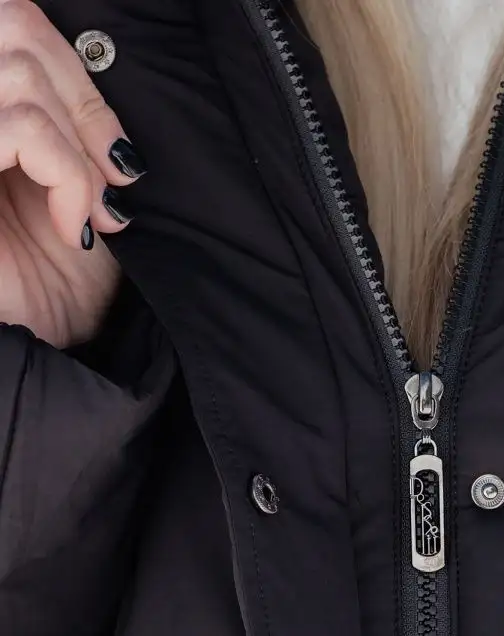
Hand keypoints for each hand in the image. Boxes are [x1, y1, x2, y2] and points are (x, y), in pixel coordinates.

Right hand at [0, 0, 146, 347]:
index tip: (120, 158)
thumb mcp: (76, 197)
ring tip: (92, 214)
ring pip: (17, 74)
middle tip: (111, 182)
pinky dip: (67, 175)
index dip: (80, 78)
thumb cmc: (50, 293)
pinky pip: (16, 127)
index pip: (14, 25)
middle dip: (84, 104)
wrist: (22, 364)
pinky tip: (74, 229)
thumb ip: (79, 136)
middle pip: (12, 25)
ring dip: (79, 149)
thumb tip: (106, 99)